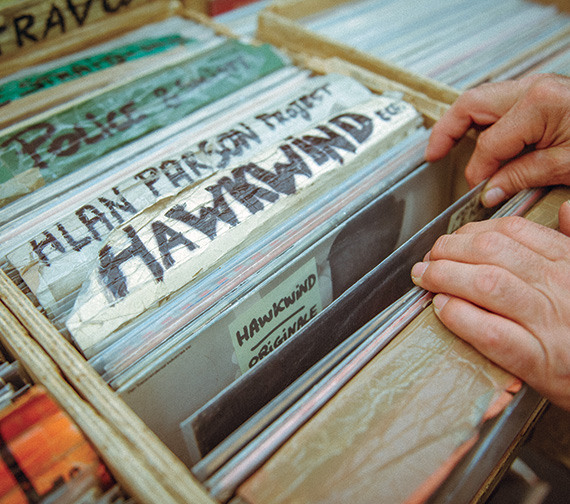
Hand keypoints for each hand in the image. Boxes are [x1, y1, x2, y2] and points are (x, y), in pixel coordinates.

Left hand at [410, 202, 569, 410]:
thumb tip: (565, 210)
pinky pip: (489, 331)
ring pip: (486, 284)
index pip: (512, 230)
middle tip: (429, 259)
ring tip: (425, 278)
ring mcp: (547, 323)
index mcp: (568, 261)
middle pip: (491, 251)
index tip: (452, 241)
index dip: (470, 232)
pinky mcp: (537, 360)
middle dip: (449, 250)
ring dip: (445, 276)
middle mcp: (558, 286)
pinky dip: (458, 315)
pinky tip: (441, 308)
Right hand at [425, 73, 569, 206]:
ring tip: (447, 144)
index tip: (477, 189)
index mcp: (538, 103)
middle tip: (433, 153)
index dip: (478, 170)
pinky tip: (478, 136)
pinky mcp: (542, 93)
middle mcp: (534, 88)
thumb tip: (490, 190)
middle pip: (471, 104)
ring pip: (482, 99)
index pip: (488, 143)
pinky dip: (482, 120)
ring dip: (461, 122)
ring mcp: (537, 87)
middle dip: (446, 130)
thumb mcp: (566, 164)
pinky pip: (500, 103)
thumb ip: (522, 176)